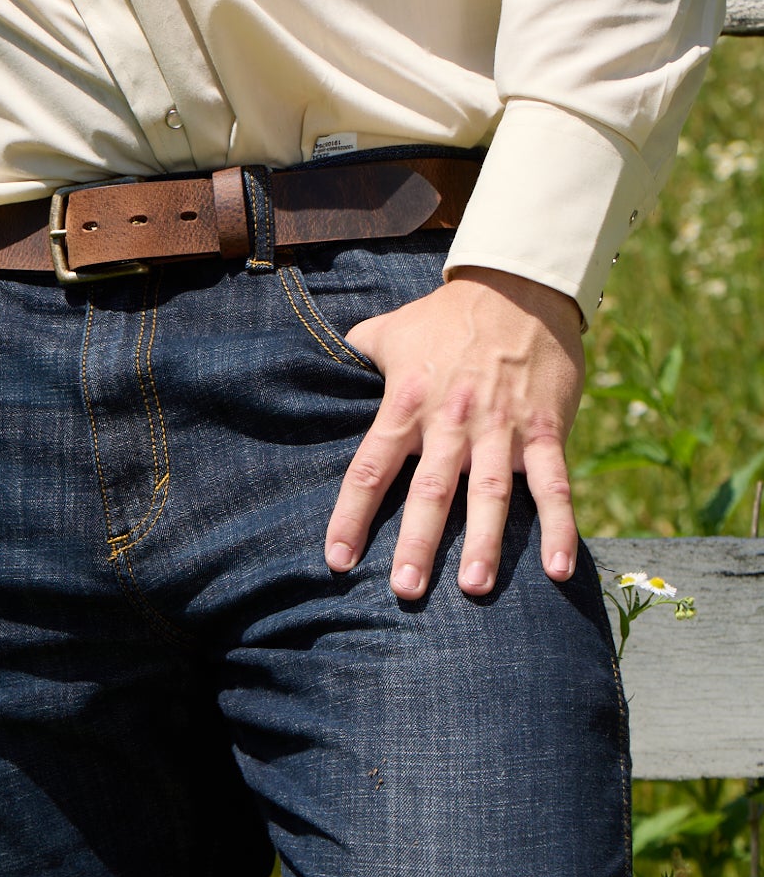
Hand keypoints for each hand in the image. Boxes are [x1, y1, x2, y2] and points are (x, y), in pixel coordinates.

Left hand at [324, 265, 584, 598]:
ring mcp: (502, 428)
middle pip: (430, 490)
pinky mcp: (545, 430)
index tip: (338, 562)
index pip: (371, 467)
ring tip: (474, 587)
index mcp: (407, 404)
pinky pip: (554, 484)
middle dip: (418, 542)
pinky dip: (559, 527)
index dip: (351, 516)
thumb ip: (355, 357)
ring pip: (491, 493)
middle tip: (406, 591)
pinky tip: (559, 570)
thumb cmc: (447, 317)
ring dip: (484, 541)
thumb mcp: (391, 330)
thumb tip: (316, 369)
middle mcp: (451, 422)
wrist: (519, 285)